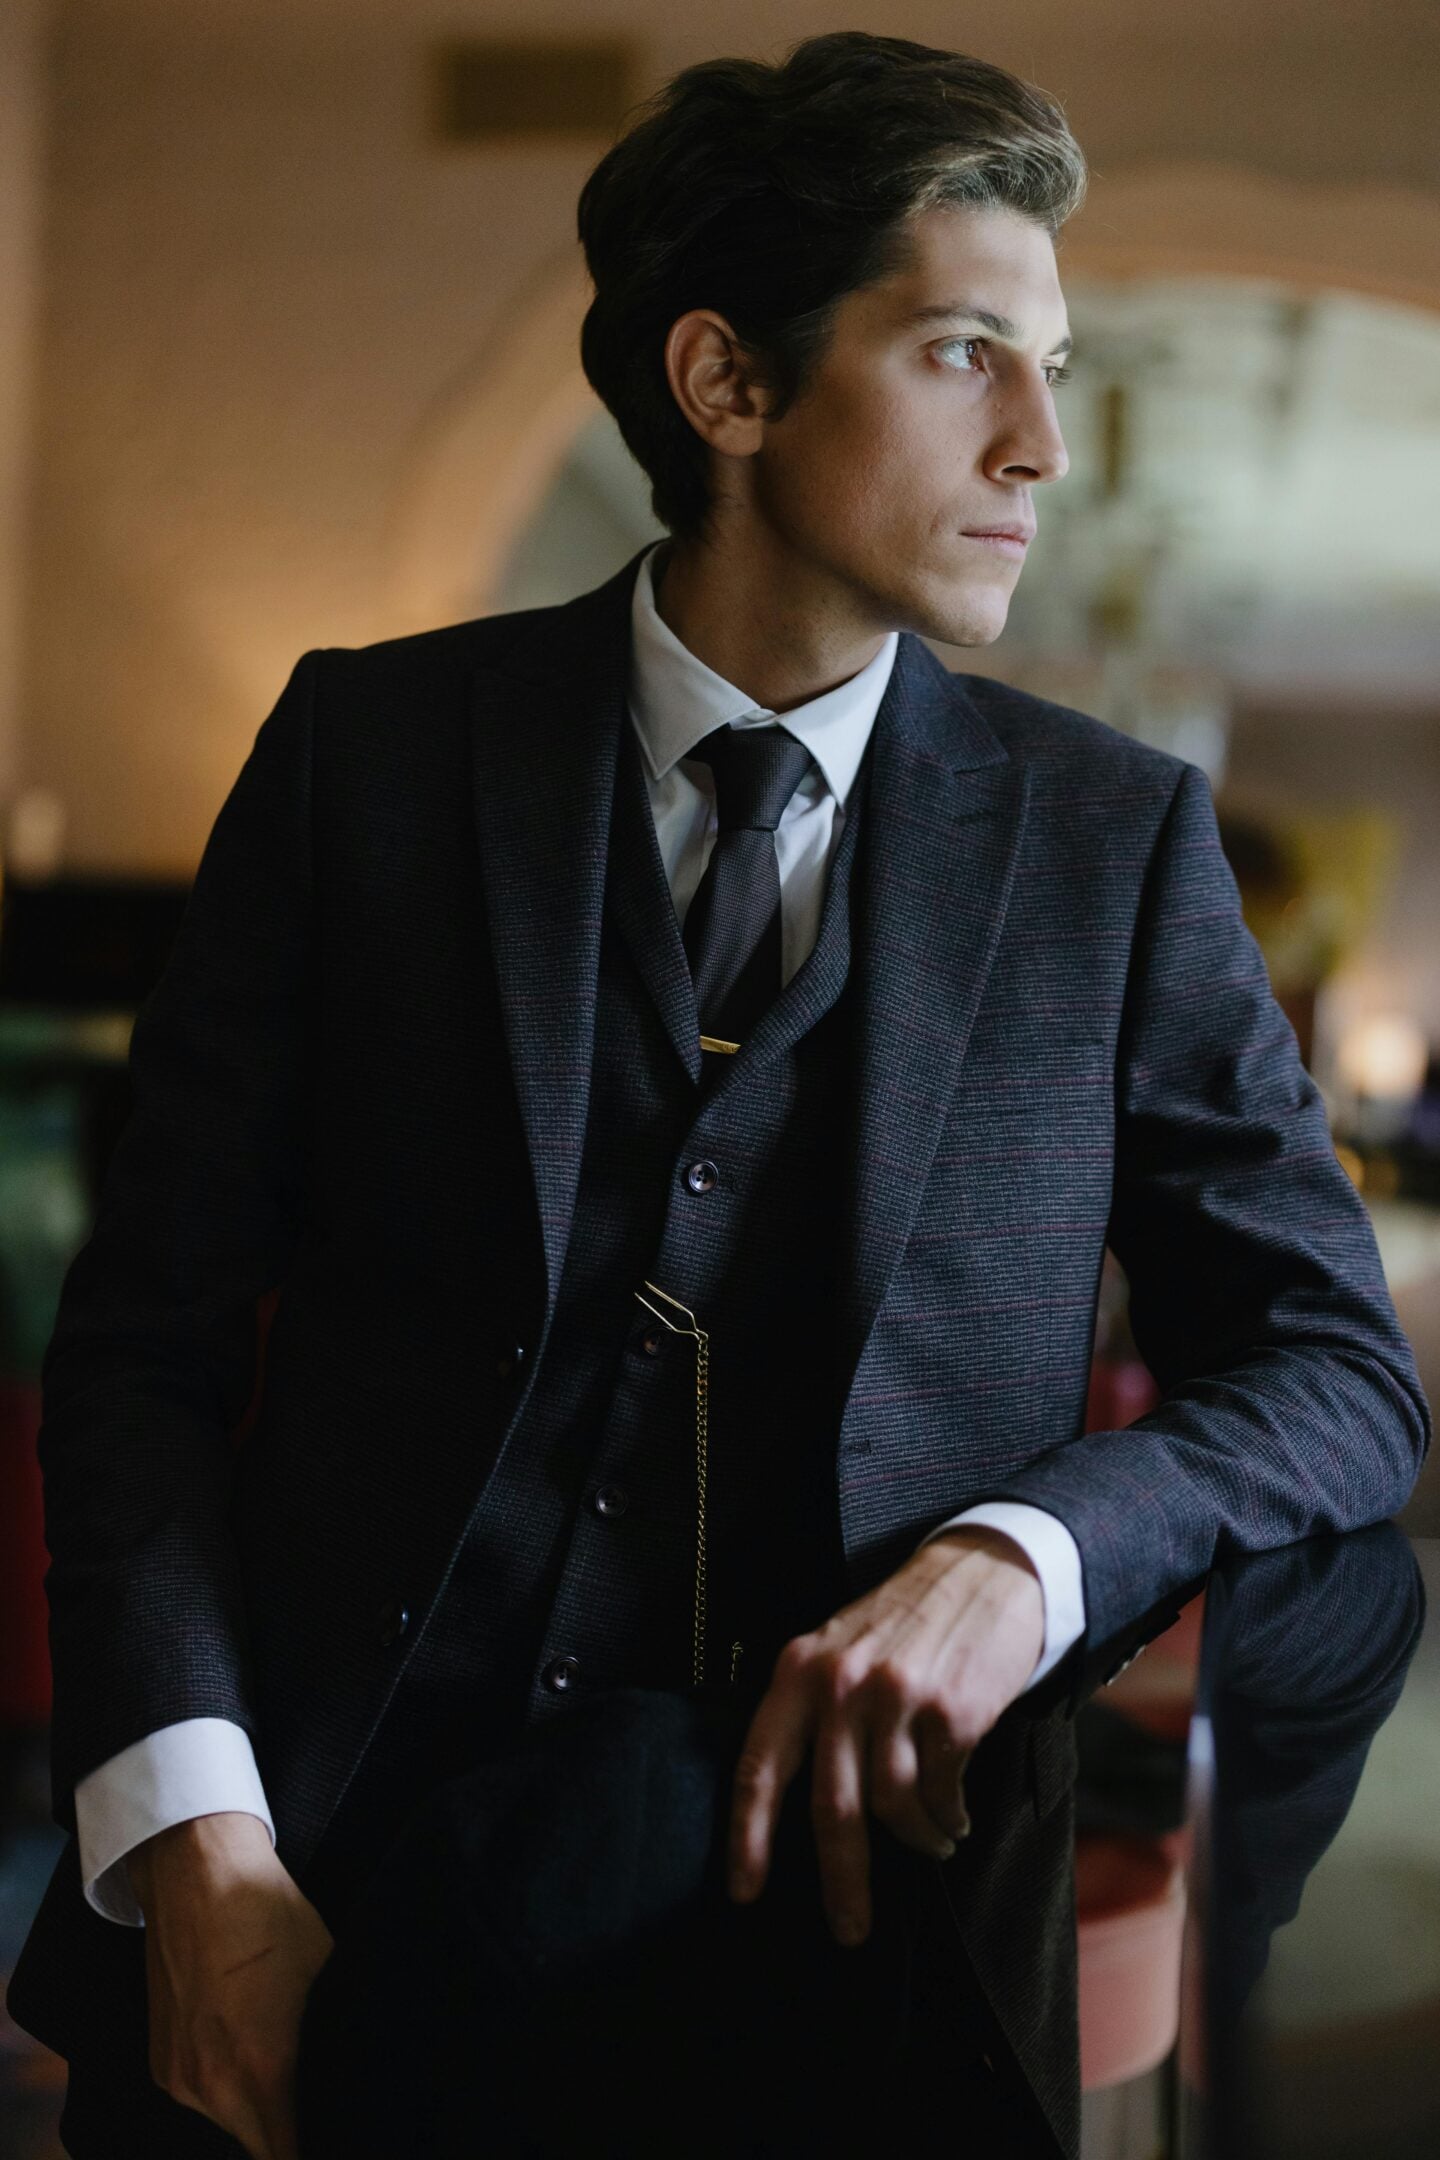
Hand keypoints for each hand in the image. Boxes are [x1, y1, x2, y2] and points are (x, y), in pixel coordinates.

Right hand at [129, 1811, 333, 2159]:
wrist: (193, 1871)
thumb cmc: (265, 1913)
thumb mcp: (328, 1971)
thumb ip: (336, 2034)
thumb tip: (362, 2067)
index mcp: (260, 2073)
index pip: (289, 2156)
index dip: (317, 2144)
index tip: (339, 2128)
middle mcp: (211, 2089)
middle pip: (262, 2144)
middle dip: (293, 2127)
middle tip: (321, 2093)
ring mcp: (178, 2079)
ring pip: (232, 2123)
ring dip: (259, 2106)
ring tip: (283, 2056)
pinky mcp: (160, 2063)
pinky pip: (203, 2096)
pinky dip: (227, 2083)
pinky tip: (247, 2040)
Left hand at [726, 1527, 1042, 1946]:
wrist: (982, 1573)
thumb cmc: (904, 1622)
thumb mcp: (837, 1647)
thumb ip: (812, 1710)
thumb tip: (793, 1807)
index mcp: (799, 1671)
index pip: (759, 1766)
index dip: (747, 1836)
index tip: (744, 1892)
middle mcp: (840, 1684)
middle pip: (831, 1808)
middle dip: (842, 1881)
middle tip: (850, 1929)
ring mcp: (896, 1697)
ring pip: (892, 1808)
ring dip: (915, 1842)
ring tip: (933, 1844)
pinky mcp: (951, 1711)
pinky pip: (941, 1793)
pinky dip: (948, 1818)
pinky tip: (955, 1818)